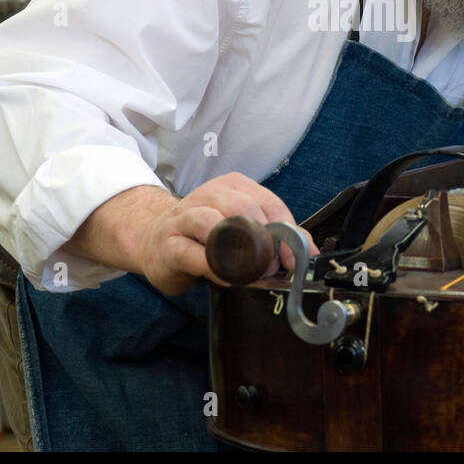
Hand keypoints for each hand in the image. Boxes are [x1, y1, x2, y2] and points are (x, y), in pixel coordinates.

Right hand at [142, 172, 316, 294]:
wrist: (154, 240)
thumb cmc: (205, 236)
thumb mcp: (241, 228)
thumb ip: (274, 235)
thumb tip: (309, 251)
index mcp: (233, 187)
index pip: (269, 202)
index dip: (287, 233)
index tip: (296, 261)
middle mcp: (209, 195)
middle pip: (242, 208)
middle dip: (261, 241)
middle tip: (269, 268)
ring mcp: (185, 216)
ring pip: (212, 223)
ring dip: (235, 252)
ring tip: (248, 273)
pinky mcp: (168, 241)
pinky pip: (191, 252)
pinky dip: (211, 266)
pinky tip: (223, 277)